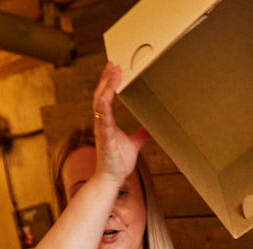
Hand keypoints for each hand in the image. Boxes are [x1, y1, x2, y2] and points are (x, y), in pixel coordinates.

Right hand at [92, 62, 151, 184]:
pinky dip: (103, 109)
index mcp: (107, 122)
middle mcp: (102, 122)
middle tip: (113, 64)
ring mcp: (102, 129)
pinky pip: (102, 121)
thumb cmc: (118, 162)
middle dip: (106, 79)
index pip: (105, 96)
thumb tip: (151, 128)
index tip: (114, 68)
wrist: (111, 179)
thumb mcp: (134, 144)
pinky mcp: (105, 138)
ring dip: (106, 87)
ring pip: (100, 103)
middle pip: (101, 94)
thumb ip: (141, 135)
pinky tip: (105, 98)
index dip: (108, 82)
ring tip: (113, 73)